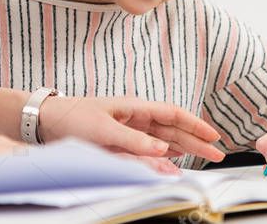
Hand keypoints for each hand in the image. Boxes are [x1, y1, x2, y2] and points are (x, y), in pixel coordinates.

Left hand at [38, 96, 224, 163]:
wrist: (49, 121)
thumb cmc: (74, 118)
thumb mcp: (104, 129)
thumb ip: (134, 140)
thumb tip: (163, 148)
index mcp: (135, 107)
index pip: (173, 114)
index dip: (195, 124)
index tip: (213, 135)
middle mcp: (136, 118)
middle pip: (174, 129)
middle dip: (197, 140)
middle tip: (217, 153)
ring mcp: (131, 131)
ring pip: (165, 140)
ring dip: (185, 149)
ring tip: (205, 157)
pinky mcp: (123, 143)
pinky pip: (150, 150)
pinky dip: (166, 155)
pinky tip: (176, 159)